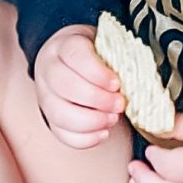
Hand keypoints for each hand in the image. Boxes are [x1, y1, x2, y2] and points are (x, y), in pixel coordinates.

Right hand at [34, 25, 123, 147]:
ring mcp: (45, 97)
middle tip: (119, 104)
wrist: (66, 62)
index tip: (116, 83)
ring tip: (112, 118)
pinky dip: (85, 138)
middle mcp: (49, 71)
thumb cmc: (90, 55)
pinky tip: (103, 132)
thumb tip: (136, 77)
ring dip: (92, 121)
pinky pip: (62, 134)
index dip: (97, 73)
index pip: (75, 57)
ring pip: (61, 114)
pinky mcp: (50, 119)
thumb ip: (115, 57)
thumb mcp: (102, 44)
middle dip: (98, 99)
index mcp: (63, 47)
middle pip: (66, 87)